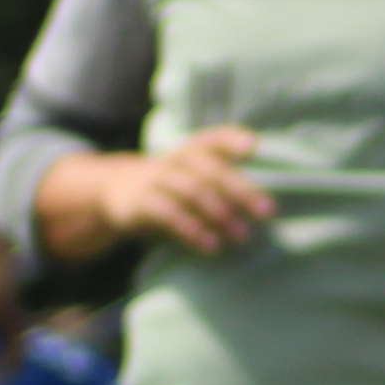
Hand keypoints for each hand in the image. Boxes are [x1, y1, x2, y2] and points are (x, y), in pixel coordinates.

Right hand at [67, 125, 272, 257]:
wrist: (116, 192)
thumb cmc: (174, 186)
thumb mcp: (195, 177)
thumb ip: (226, 184)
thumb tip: (269, 211)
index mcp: (194, 151)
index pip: (213, 138)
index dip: (232, 139)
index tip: (254, 146)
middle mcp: (176, 160)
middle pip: (210, 170)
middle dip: (240, 190)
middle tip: (268, 212)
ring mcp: (156, 179)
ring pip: (191, 190)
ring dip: (220, 213)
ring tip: (243, 236)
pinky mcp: (141, 202)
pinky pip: (168, 214)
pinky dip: (192, 229)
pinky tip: (211, 246)